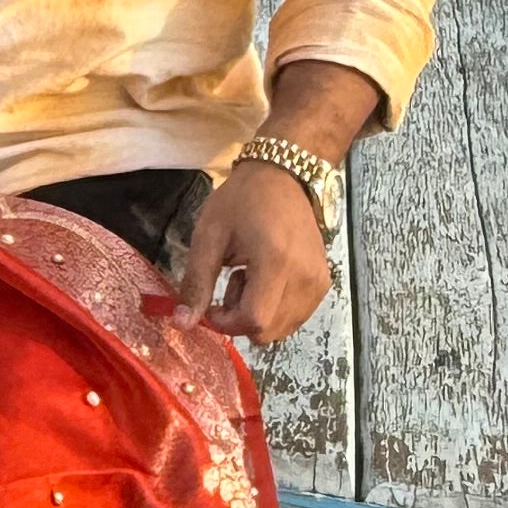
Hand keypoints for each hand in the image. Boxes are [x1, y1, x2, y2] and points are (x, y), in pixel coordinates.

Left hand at [178, 157, 333, 343]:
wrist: (284, 176)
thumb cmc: (242, 200)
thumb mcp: (209, 236)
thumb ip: (197, 282)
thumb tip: (183, 323)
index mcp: (276, 262)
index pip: (254, 320)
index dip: (226, 322)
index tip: (212, 305)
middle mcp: (305, 277)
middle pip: (269, 331)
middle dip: (241, 319)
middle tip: (232, 283)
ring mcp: (319, 281)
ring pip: (283, 329)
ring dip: (259, 314)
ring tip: (250, 277)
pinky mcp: (324, 282)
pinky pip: (296, 316)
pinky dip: (276, 309)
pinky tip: (267, 278)